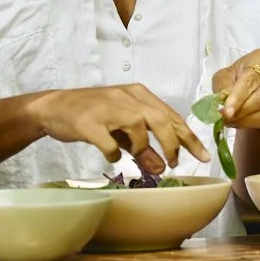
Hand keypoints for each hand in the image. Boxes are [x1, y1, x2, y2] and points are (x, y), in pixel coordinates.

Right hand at [25, 85, 208, 174]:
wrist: (54, 107)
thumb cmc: (93, 115)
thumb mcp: (122, 129)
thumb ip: (143, 146)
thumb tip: (163, 167)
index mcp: (138, 94)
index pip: (172, 116)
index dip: (189, 138)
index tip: (204, 156)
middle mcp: (127, 96)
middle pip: (160, 120)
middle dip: (172, 145)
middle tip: (174, 164)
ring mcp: (108, 107)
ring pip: (138, 128)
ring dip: (142, 148)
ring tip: (136, 157)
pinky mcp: (90, 122)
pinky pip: (110, 143)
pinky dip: (113, 153)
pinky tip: (110, 155)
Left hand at [212, 49, 259, 130]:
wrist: (250, 90)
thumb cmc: (236, 78)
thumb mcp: (224, 77)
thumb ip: (223, 87)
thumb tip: (223, 100)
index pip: (252, 78)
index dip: (238, 96)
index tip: (227, 111)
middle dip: (242, 111)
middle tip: (226, 118)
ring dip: (247, 120)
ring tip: (231, 120)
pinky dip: (253, 124)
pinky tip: (241, 122)